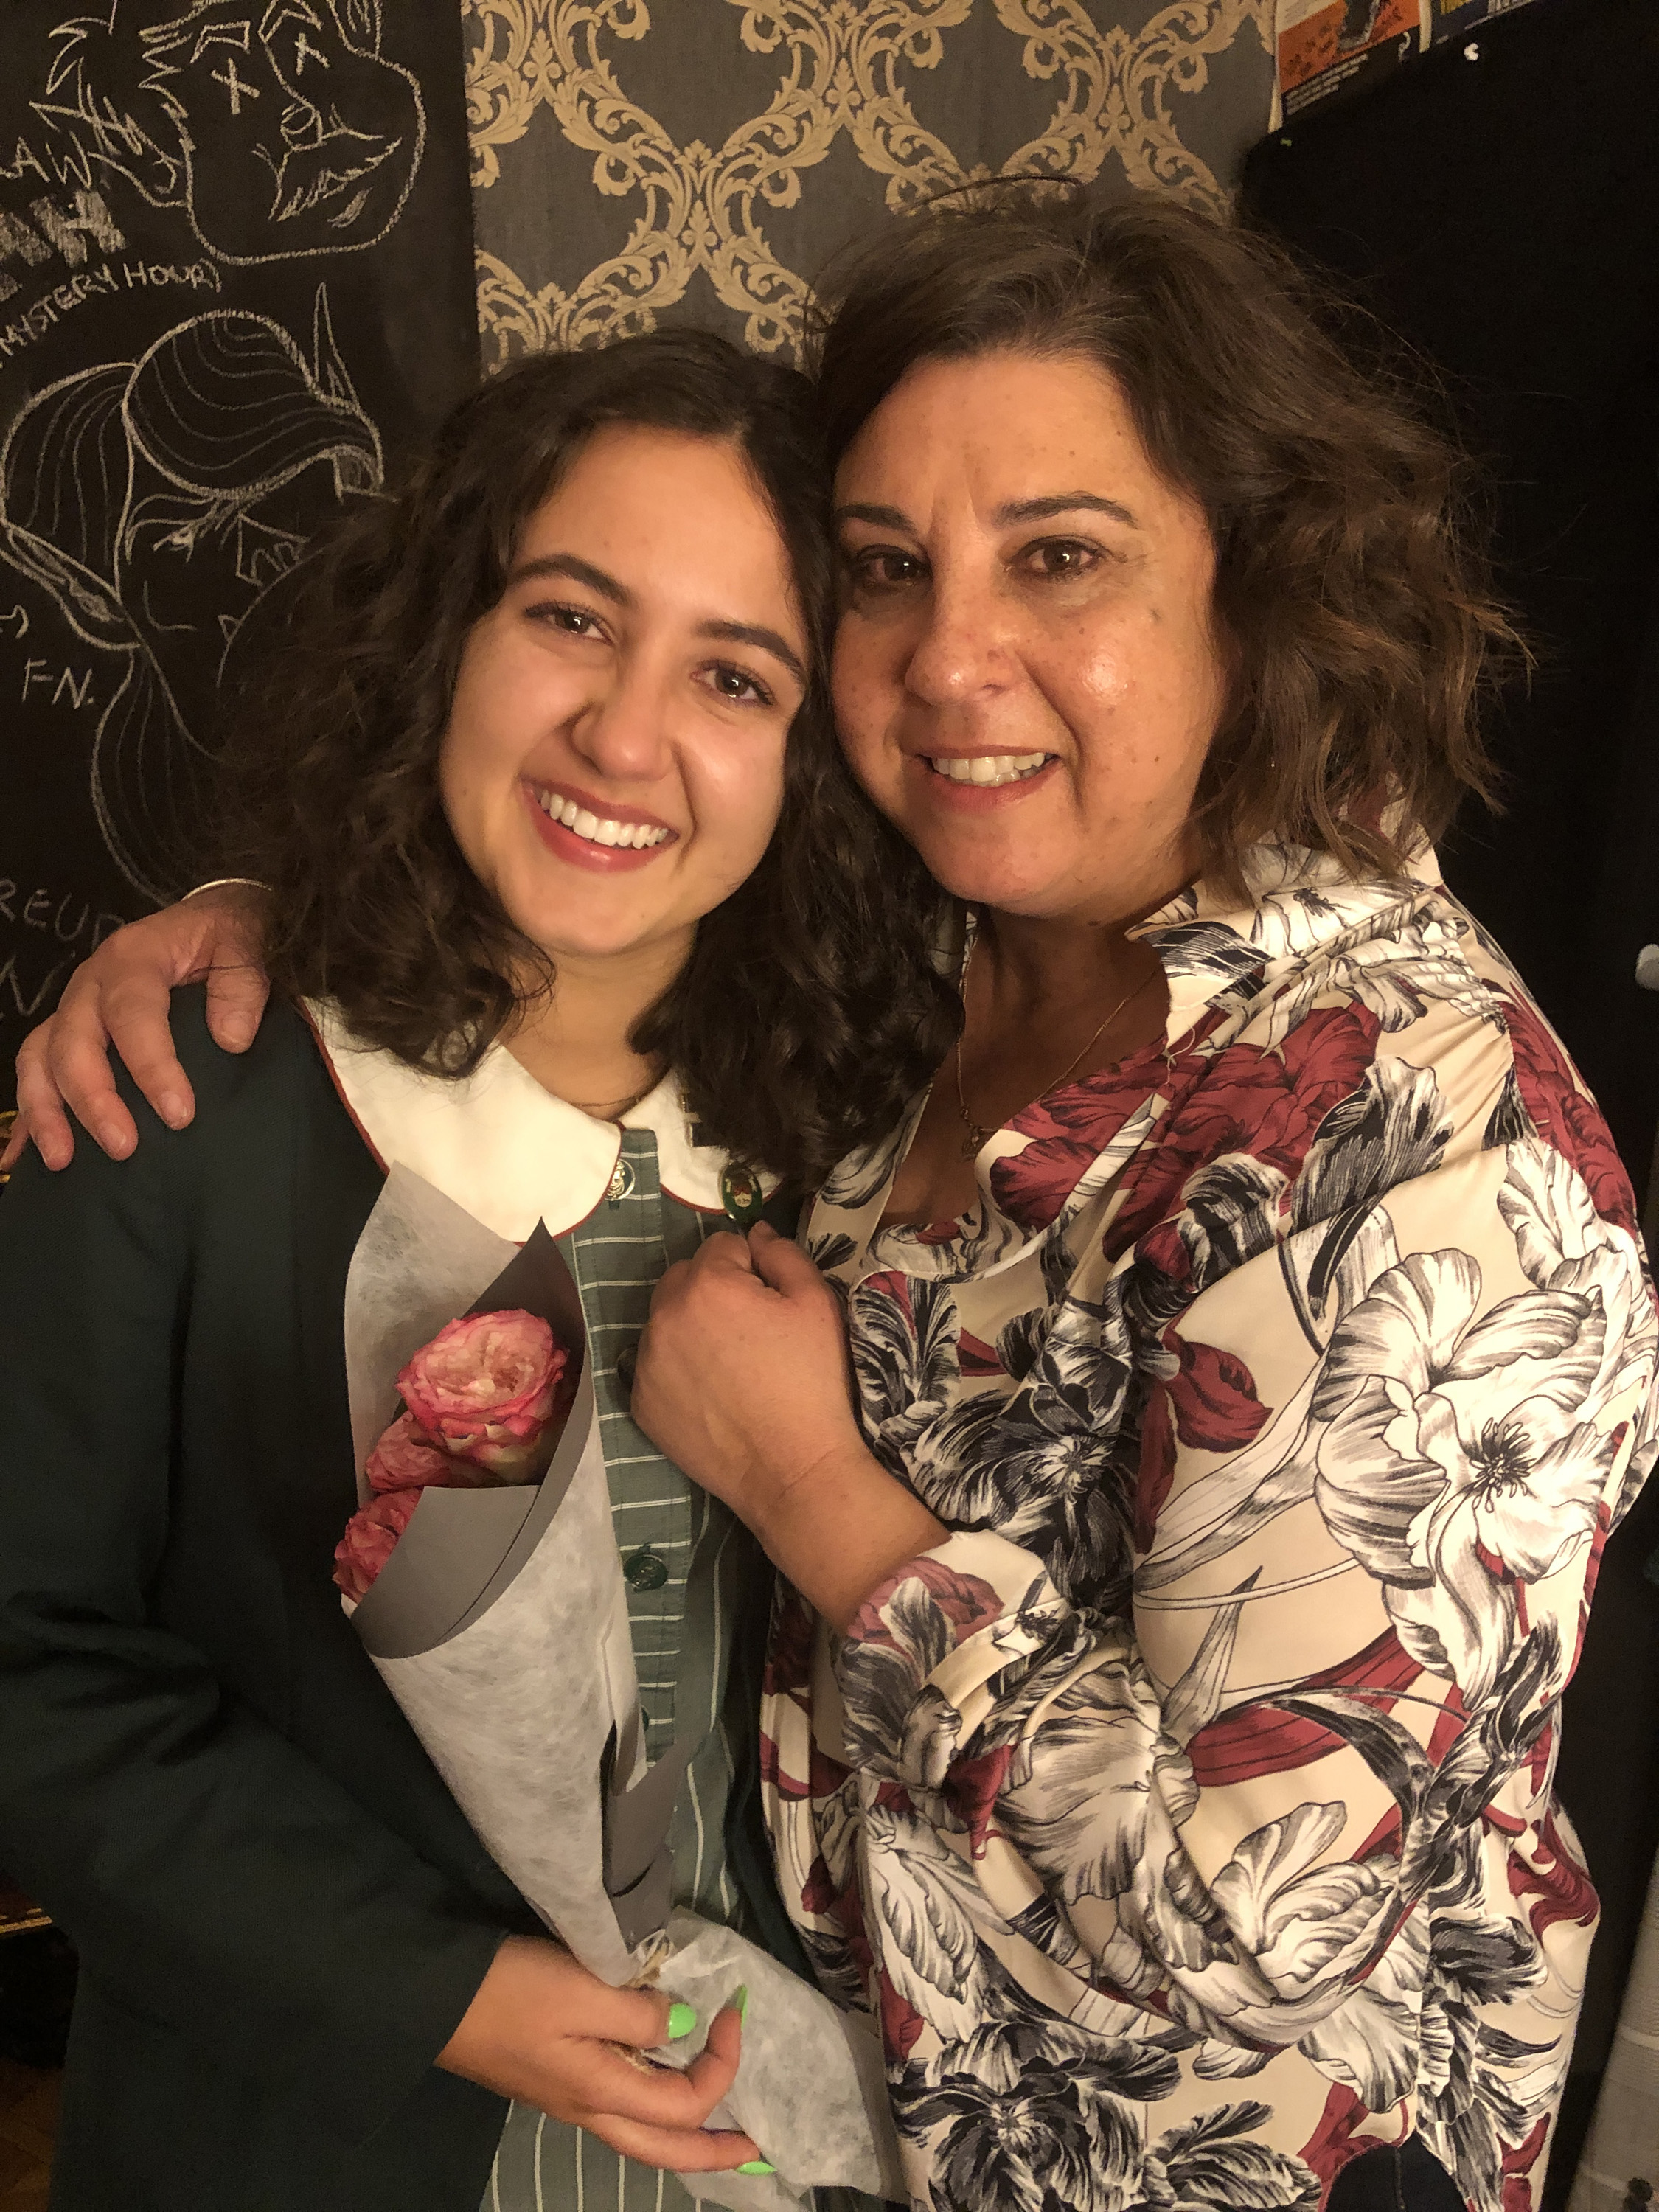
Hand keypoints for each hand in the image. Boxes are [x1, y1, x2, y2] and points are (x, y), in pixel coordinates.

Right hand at [2, 885, 269, 1172]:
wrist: (208, 923)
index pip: (133, 1013)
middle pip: (73, 1041)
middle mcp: (92, 983)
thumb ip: (242, 987)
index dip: (152, 1066)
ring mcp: (75, 1009)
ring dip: (46, 1111)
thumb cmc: (225, 939)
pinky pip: (36, 1072)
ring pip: (40, 1058)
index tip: (179, 1114)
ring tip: (62, 1161)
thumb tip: (231, 1038)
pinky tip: (23, 1157)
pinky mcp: (69, 1032)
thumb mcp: (244, 945)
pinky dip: (29, 1114)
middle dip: (92, 1099)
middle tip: (123, 1147)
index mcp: (133, 958)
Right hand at [438, 1937, 761, 2172]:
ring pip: (642, 2132)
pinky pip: (621, 2105)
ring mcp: (569, 2098)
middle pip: (665, 2149)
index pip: (686, 2103)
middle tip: (759, 2151)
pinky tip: (661, 2080)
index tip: (734, 2009)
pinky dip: (655, 2103)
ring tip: (720, 2119)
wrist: (435, 1998)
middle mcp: (590, 2108)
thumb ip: (638, 2012)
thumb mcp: (582, 1989)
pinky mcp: (555, 2078)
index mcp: (602, 2093)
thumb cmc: (511, 1991)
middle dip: (716, 2152)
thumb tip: (683, 2025)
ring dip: (687, 2131)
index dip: (722, 2062)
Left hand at [632, 1224, 942, 1627]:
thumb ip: (784, 1254)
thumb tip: (756, 1234)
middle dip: (714, 1290)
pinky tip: (712, 1392)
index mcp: (706, 1285)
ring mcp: (646, 1363)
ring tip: (732, 1364)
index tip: (772, 1302)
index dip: (752, 1268)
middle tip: (752, 1330)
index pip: (722, 1246)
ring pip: (666, 1321)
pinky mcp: (641, 1403)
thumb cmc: (812, 1382)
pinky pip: (656, 1365)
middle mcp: (663, 1317)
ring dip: (691, 1327)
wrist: (793, 1469)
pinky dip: (678, 1368)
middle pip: (684, 1278)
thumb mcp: (817, 1304)